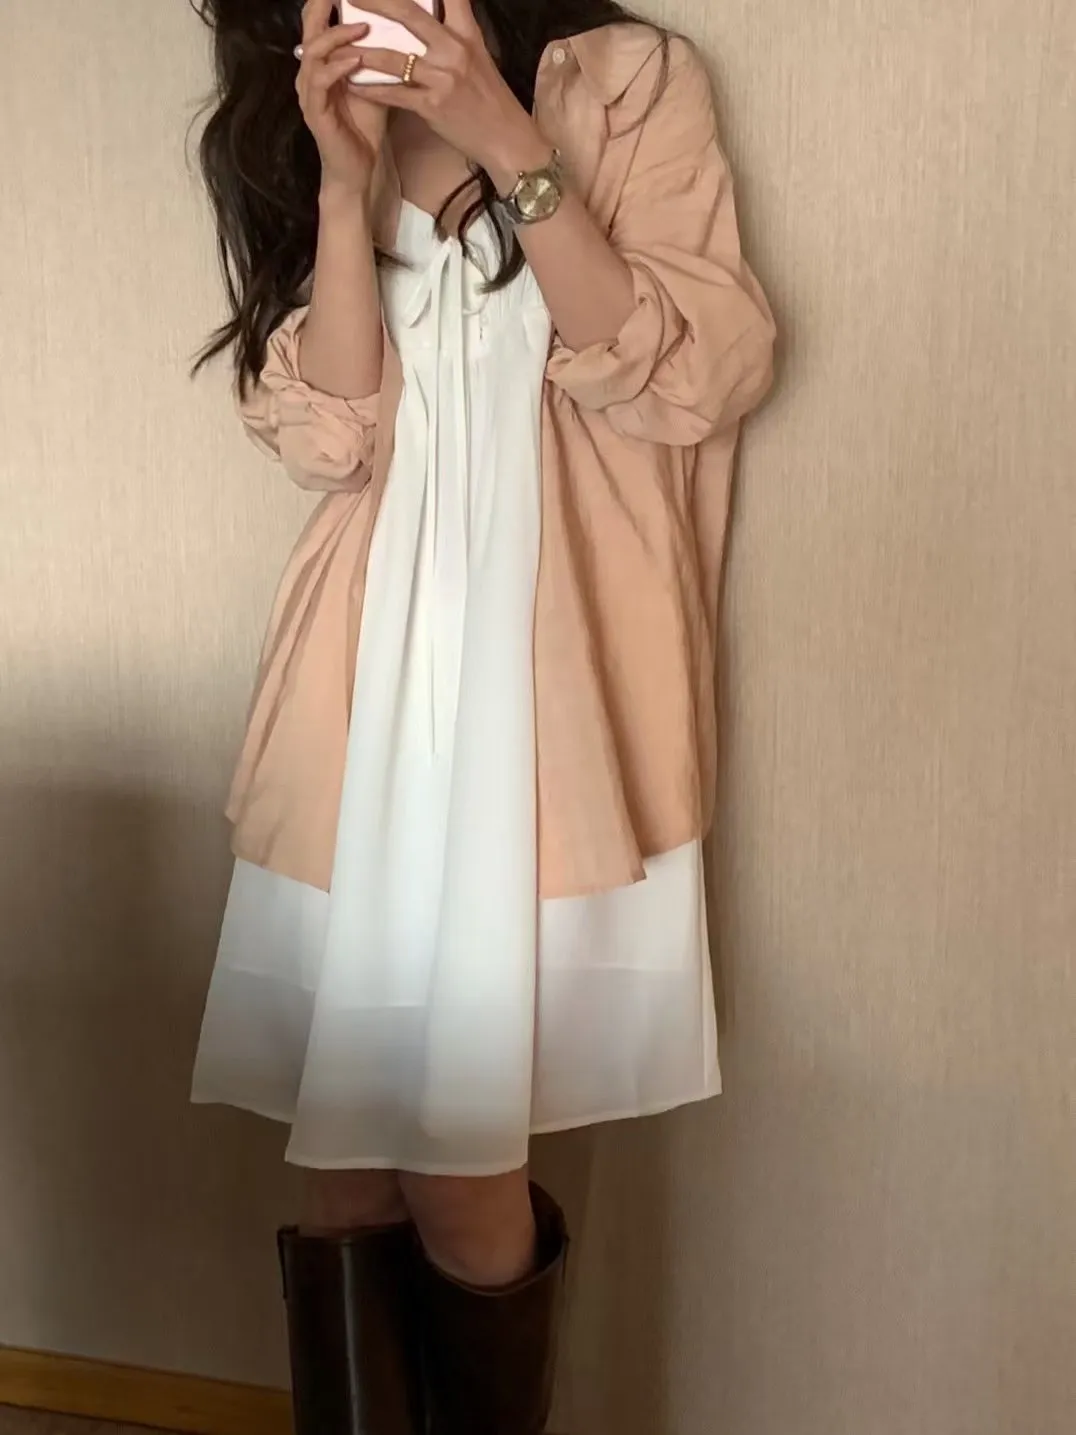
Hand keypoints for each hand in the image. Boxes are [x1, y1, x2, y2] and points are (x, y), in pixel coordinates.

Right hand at [296, 0, 388, 199]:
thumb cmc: (367, 126)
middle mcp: (311, 70)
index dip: (330, 0)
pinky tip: (356, 60)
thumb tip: (409, 28)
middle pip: (309, 24)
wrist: (359, 169)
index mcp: (324, 60)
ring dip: (337, 36)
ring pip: (313, 50)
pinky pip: (319, 81)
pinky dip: (337, 67)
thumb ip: (382, 55)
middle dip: (325, 4)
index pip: (320, 18)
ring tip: (362, 27)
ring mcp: (310, 91)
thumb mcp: (378, 82)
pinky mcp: (315, 112)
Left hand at [354, 0, 551, 191]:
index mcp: (466, 32)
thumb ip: (453, 32)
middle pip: (408, 13)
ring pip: (392, 57)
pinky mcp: (431, 106)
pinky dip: (369, 88)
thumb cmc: (489, 98)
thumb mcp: (478, 55)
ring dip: (362, 52)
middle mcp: (454, 49)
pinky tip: (352, 84)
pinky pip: (392, 93)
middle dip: (375, 1)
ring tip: (339, 47)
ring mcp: (442, 78)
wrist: (506, 139)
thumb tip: (429, 13)